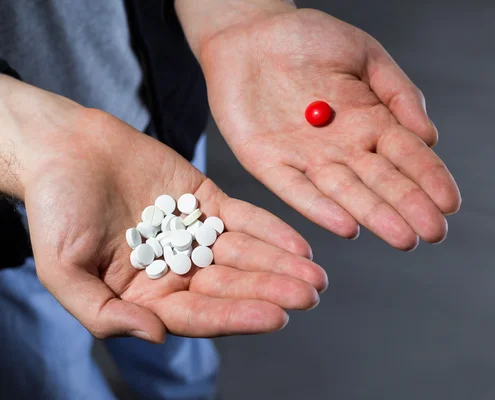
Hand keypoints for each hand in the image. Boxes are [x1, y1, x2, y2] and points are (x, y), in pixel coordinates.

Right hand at [10, 90, 325, 342]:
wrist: (63, 150)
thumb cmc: (55, 211)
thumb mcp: (62, 270)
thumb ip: (103, 312)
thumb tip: (155, 335)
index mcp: (147, 296)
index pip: (199, 313)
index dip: (237, 316)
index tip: (276, 317)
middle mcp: (178, 270)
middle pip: (232, 286)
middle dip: (271, 291)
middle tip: (310, 295)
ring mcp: (196, 236)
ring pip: (245, 254)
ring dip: (280, 265)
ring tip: (315, 275)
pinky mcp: (207, 202)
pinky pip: (244, 218)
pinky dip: (271, 230)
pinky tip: (299, 244)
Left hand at [186, 7, 461, 249]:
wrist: (249, 33)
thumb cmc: (308, 39)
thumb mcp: (363, 54)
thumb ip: (398, 93)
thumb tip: (430, 137)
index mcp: (369, 120)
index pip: (407, 155)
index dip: (429, 178)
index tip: (450, 203)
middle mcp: (342, 146)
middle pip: (381, 181)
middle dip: (409, 206)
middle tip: (434, 233)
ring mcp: (306, 157)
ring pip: (346, 192)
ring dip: (374, 215)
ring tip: (403, 238)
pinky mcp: (268, 163)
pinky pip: (295, 190)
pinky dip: (320, 208)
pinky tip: (346, 227)